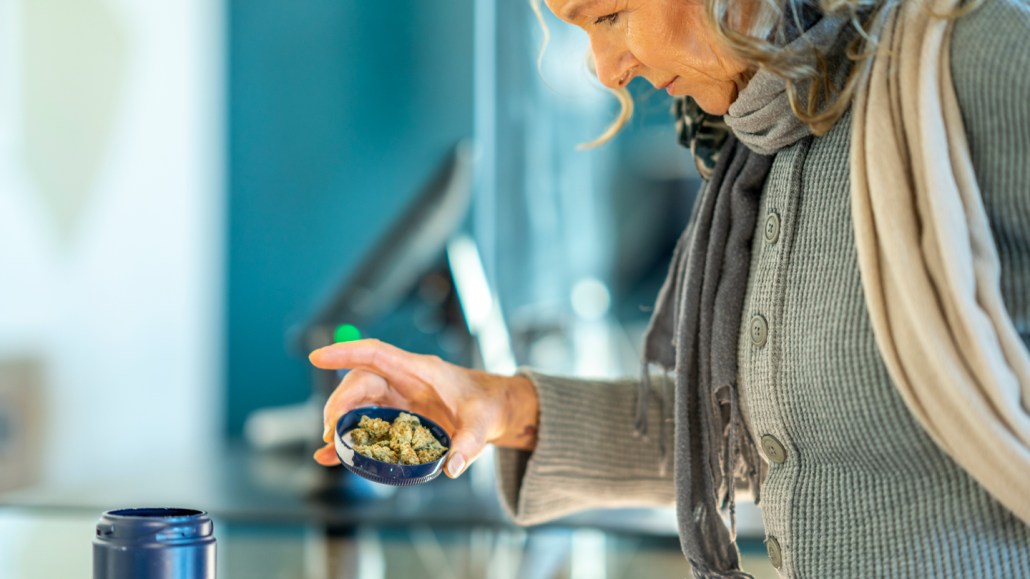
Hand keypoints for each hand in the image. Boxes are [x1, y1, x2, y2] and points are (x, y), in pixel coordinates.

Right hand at [309, 339, 538, 477]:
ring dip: (340, 423)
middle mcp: (403, 381)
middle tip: (331, 432)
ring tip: (329, 448)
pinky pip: (365, 425)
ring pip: (358, 404)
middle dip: (340, 403)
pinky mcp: (397, 418)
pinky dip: (348, 440)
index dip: (345, 352)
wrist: (495, 411)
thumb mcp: (483, 423)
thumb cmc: (488, 406)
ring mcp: (398, 399)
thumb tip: (453, 467)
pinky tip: (331, 457)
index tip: (317, 356)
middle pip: (360, 383)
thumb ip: (469, 443)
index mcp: (419, 370)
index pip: (375, 353)